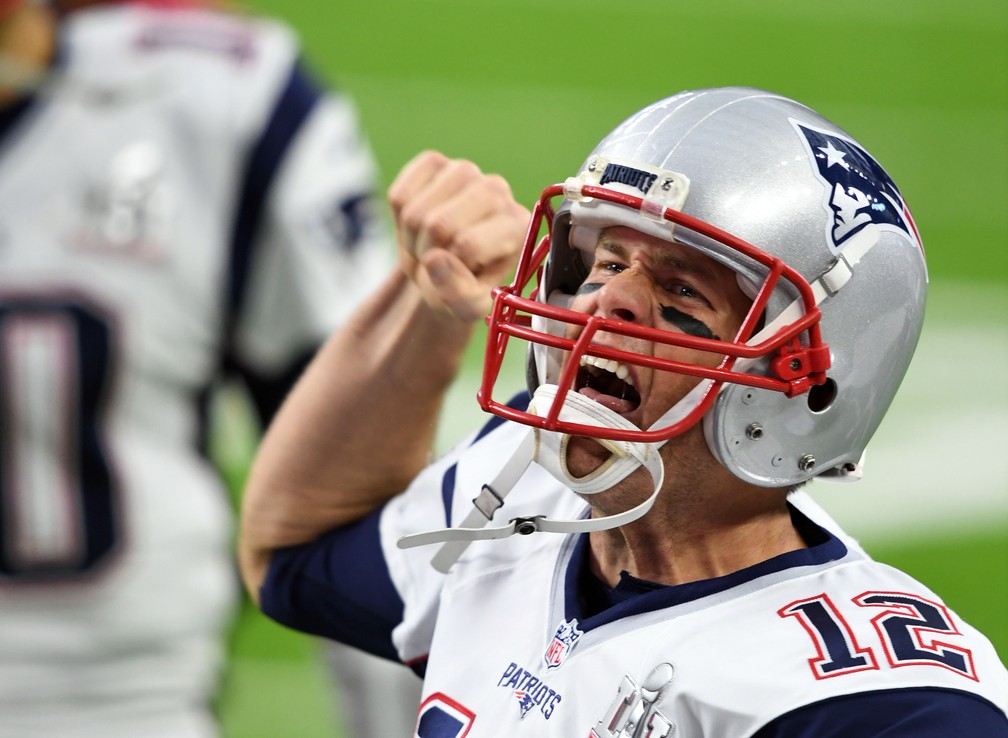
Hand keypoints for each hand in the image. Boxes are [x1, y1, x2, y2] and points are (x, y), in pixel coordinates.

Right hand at [388, 151, 529, 322]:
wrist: (443, 267)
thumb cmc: (463, 286)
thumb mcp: (467, 306)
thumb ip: (458, 293)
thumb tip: (434, 259)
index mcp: (517, 225)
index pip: (468, 244)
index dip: (449, 269)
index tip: (455, 275)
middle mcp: (498, 191)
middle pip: (439, 225)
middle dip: (427, 252)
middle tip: (435, 262)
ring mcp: (465, 171)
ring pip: (415, 210)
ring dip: (411, 237)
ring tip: (426, 245)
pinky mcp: (434, 162)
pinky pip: (400, 194)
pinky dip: (398, 218)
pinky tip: (415, 224)